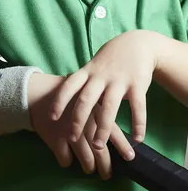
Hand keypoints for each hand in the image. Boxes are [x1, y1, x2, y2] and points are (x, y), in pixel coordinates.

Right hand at [28, 72, 134, 179]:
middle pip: (100, 152)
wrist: (37, 93)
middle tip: (108, 175)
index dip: (123, 147)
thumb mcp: (85, 95)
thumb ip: (100, 108)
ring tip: (90, 169)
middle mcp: (85, 125)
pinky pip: (65, 159)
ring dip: (89, 167)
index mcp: (95, 112)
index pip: (114, 132)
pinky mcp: (55, 140)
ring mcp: (70, 134)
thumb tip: (115, 120)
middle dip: (106, 166)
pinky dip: (67, 162)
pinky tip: (68, 159)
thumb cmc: (64, 95)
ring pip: (85, 159)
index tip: (130, 158)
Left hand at [50, 30, 156, 149]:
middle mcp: (101, 76)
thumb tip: (63, 102)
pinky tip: (137, 139)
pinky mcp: (138, 85)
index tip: (51, 117)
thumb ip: (81, 83)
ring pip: (109, 107)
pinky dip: (139, 124)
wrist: (137, 43)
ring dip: (103, 128)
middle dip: (78, 120)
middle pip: (86, 100)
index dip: (59, 101)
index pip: (69, 86)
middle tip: (72, 138)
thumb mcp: (92, 67)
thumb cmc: (108, 60)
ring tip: (98, 146)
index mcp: (87, 72)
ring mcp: (119, 81)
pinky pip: (138, 107)